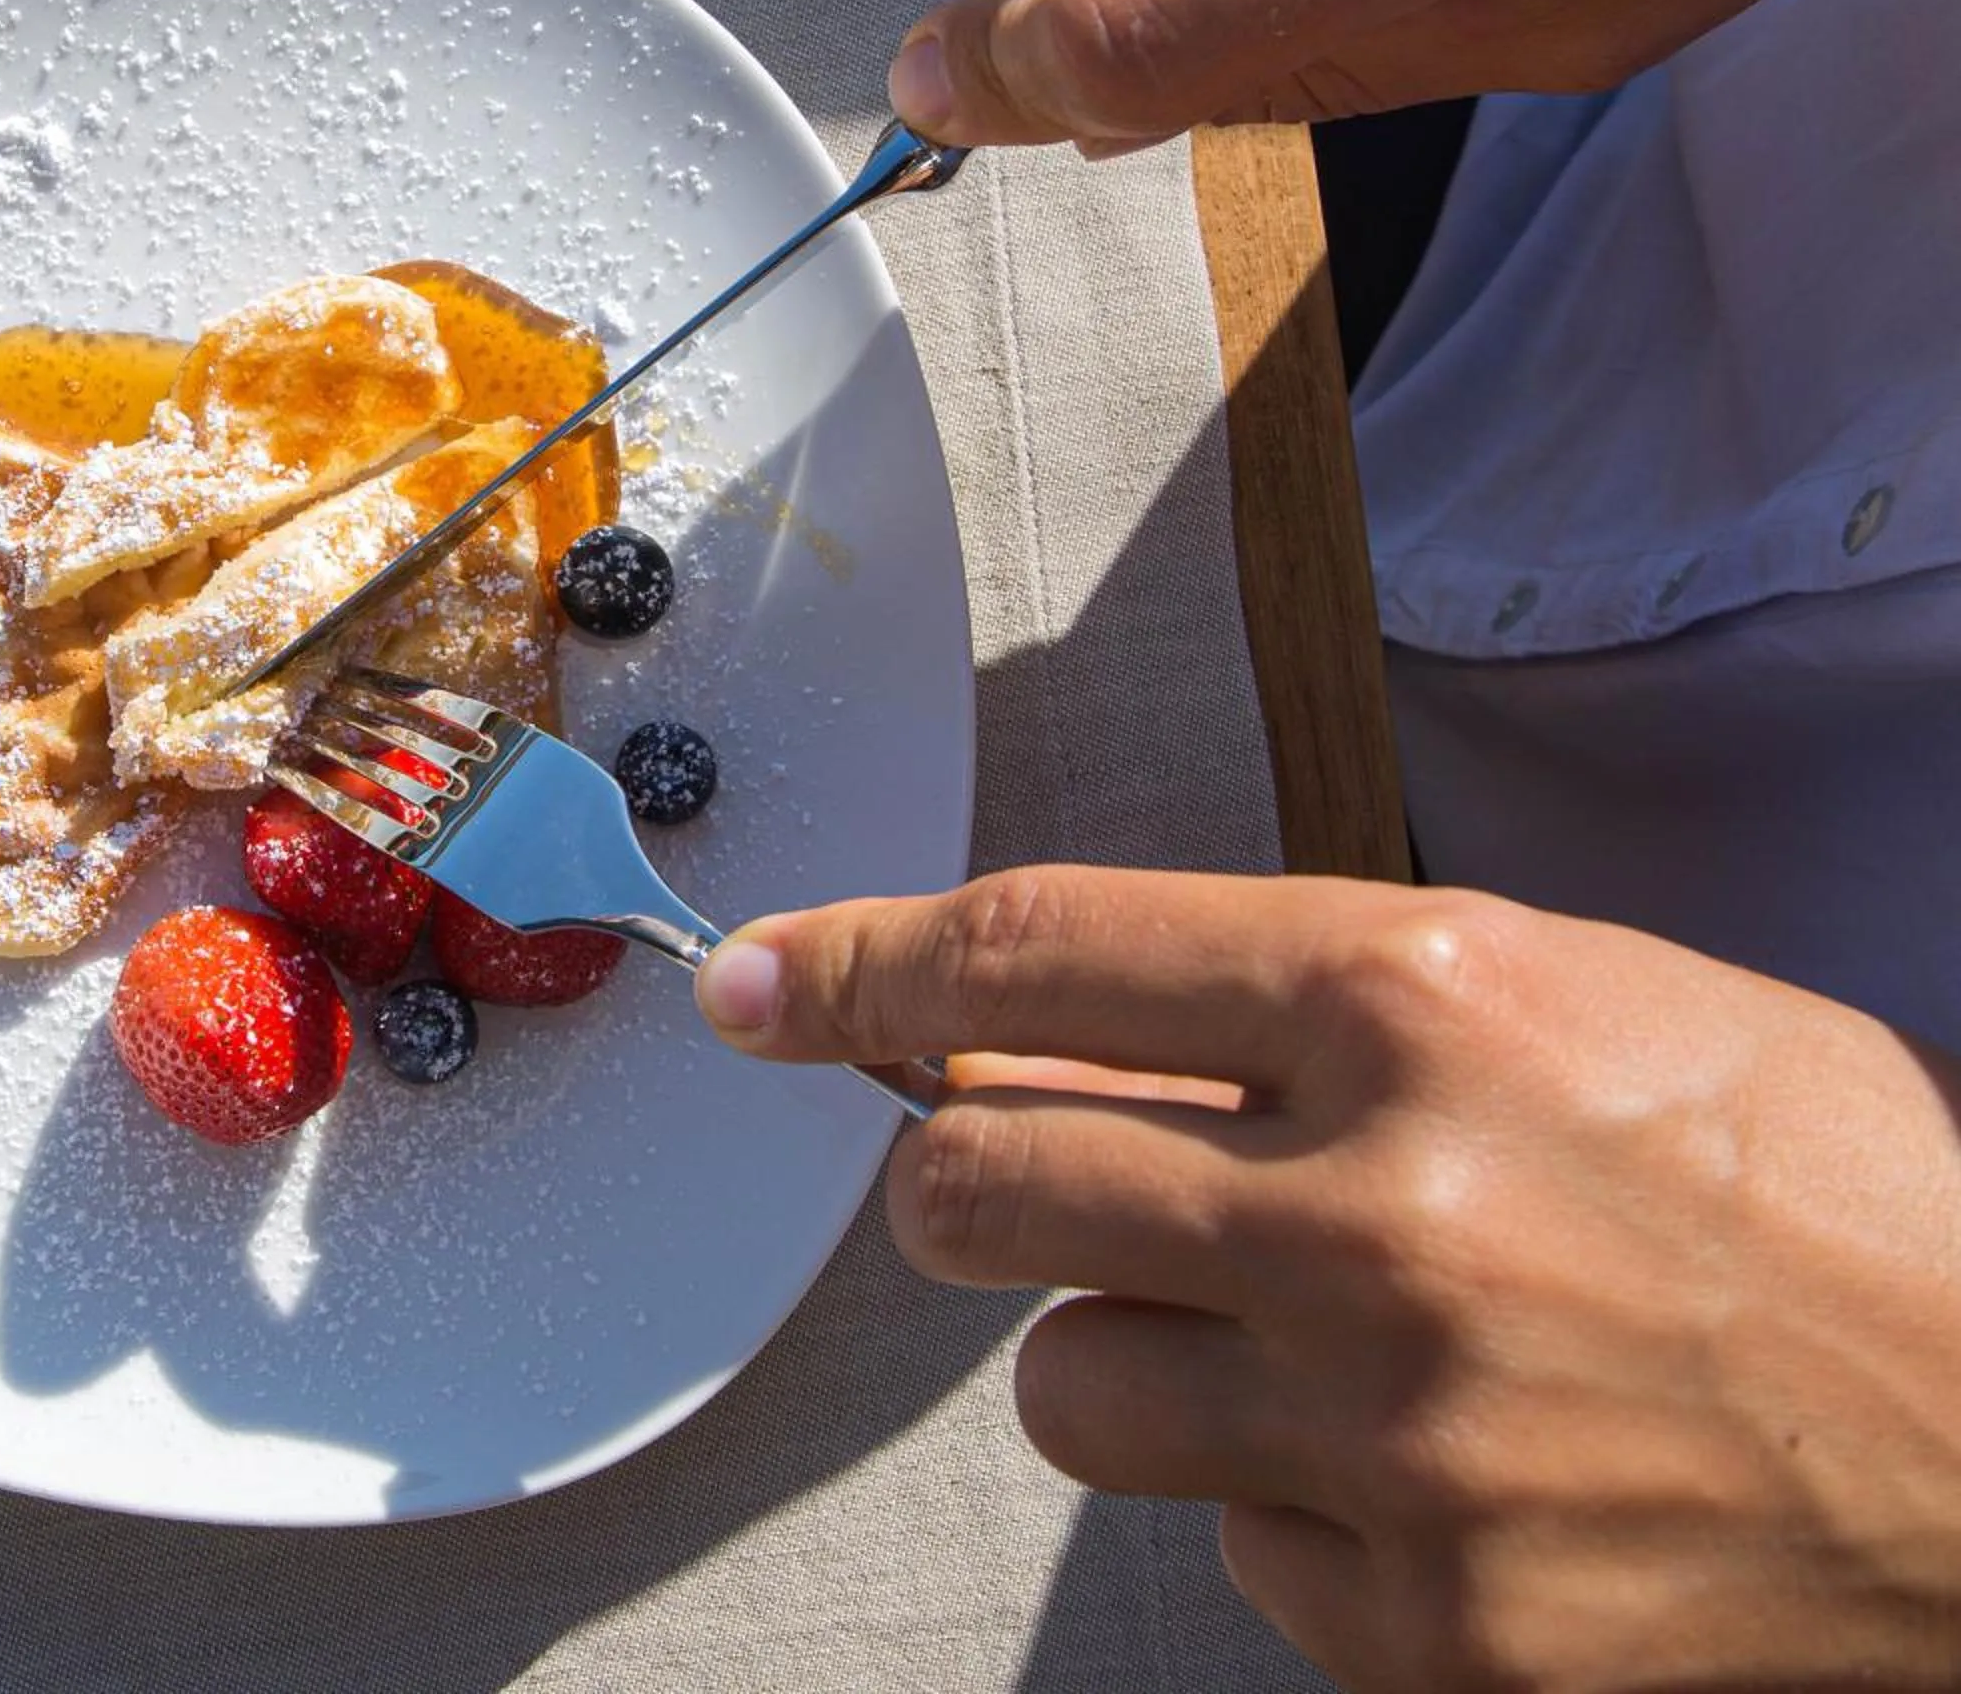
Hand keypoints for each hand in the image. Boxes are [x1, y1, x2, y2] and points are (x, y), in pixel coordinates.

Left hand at [698, 868, 1960, 1691]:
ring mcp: (1391, 1436)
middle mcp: (1381, 1213)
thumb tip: (1053, 1032)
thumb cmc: (1817, 1205)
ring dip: (1140, 1357)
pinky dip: (1291, 1510)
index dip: (860, 961)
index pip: (1041, 951)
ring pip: (1070, 1389)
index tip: (758, 987)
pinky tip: (1434, 1477)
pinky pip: (1222, 1546)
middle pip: (980, 1184)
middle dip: (963, 1181)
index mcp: (1428, 1004)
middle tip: (1019, 1181)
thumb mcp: (1588, 1006)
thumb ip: (1317, 1008)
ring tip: (1310, 1348)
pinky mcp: (1417, 1624)